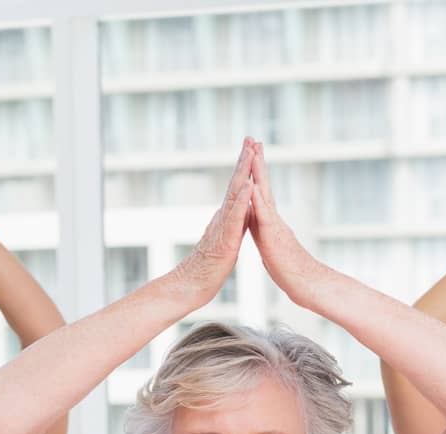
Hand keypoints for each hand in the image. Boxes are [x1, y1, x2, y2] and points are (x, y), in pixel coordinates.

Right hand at [172, 139, 255, 304]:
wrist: (193, 284)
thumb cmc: (209, 266)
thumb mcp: (227, 239)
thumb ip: (232, 224)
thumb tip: (239, 212)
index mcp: (227, 217)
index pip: (238, 187)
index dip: (245, 167)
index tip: (252, 147)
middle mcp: (224, 216)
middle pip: (235, 183)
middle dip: (244, 159)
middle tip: (251, 138)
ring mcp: (224, 225)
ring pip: (235, 194)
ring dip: (243, 173)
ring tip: (250, 153)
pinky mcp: (227, 238)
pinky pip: (236, 217)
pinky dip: (243, 200)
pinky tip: (249, 186)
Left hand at [247, 142, 327, 308]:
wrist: (306, 285)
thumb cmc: (290, 270)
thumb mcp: (272, 246)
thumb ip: (266, 232)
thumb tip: (260, 224)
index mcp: (269, 222)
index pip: (260, 192)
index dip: (255, 174)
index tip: (251, 154)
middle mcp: (273, 218)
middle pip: (263, 185)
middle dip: (258, 163)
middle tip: (253, 140)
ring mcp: (275, 225)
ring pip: (264, 194)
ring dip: (258, 173)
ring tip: (252, 153)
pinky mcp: (274, 236)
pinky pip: (264, 215)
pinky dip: (258, 200)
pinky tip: (252, 186)